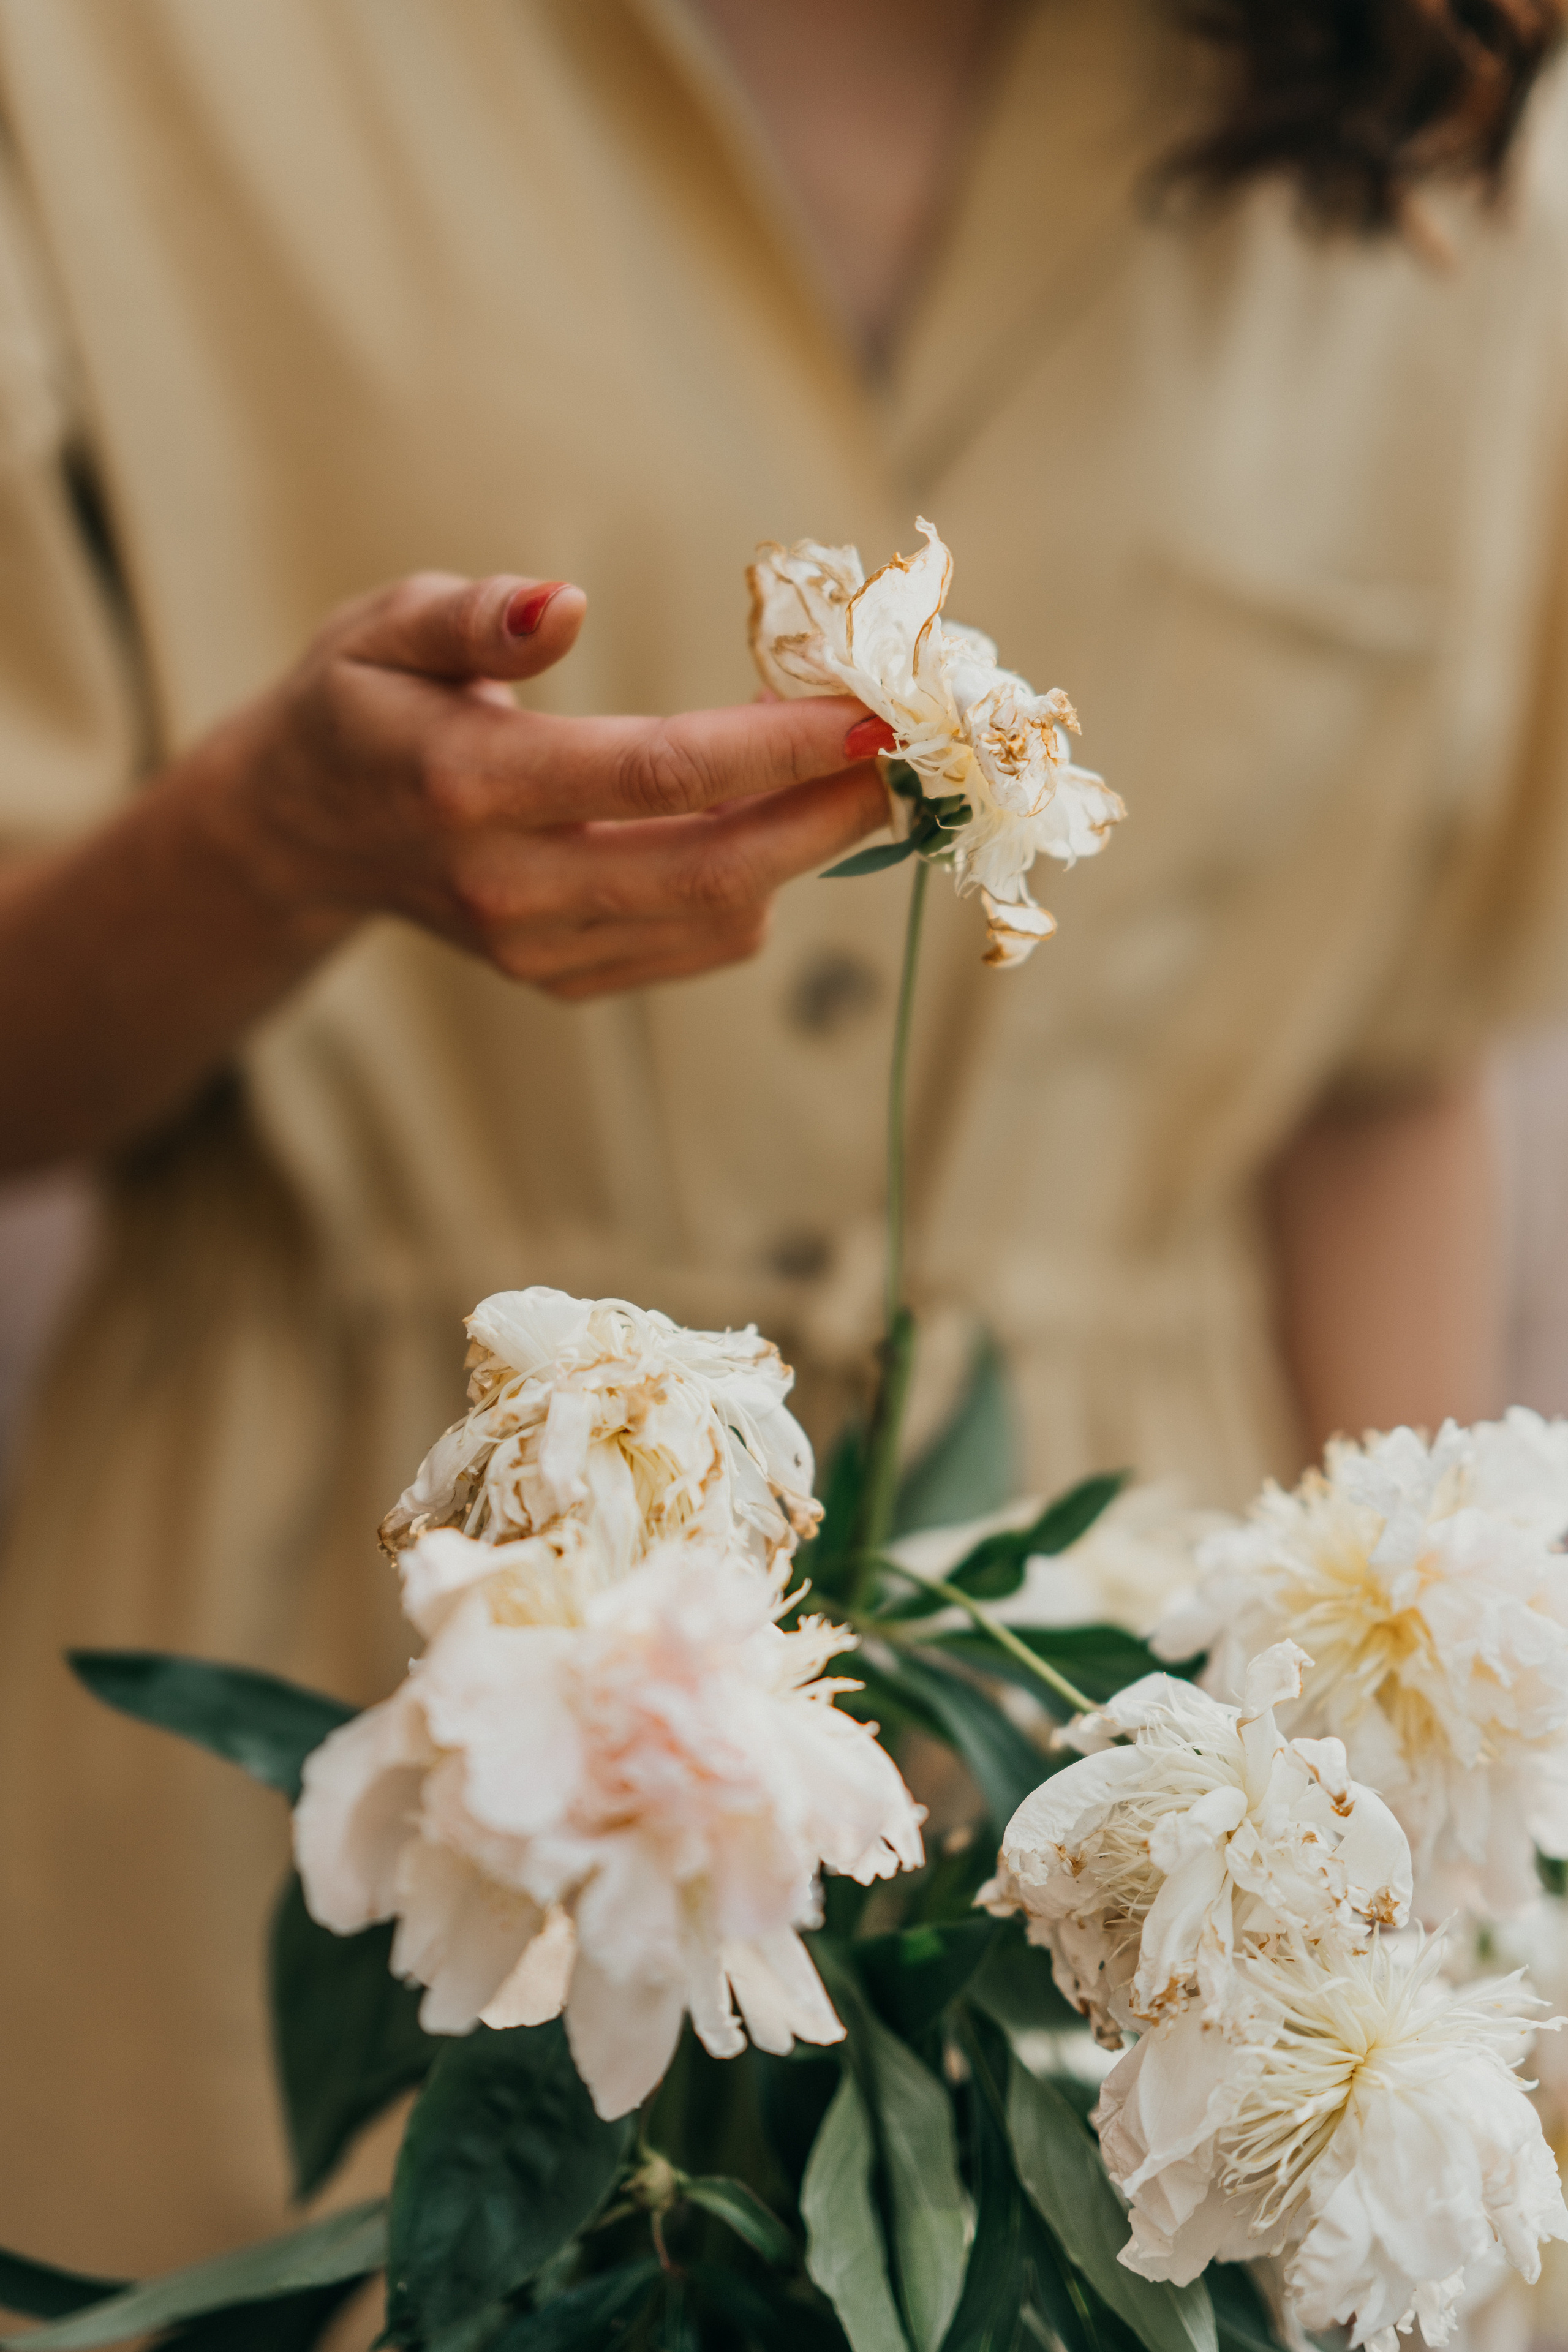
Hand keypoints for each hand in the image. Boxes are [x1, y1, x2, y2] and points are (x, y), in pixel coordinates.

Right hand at [205, 569, 889, 997]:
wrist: (305, 832)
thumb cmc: (360, 703)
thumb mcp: (386, 626)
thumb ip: (474, 616)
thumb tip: (567, 605)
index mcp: (468, 786)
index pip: (658, 773)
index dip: (780, 747)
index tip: (873, 712)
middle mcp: (507, 887)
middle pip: (712, 868)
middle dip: (830, 812)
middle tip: (912, 751)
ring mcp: (537, 950)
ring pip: (718, 918)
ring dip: (809, 850)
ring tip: (860, 774)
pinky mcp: (563, 981)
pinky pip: (696, 943)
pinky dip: (760, 886)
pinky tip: (784, 821)